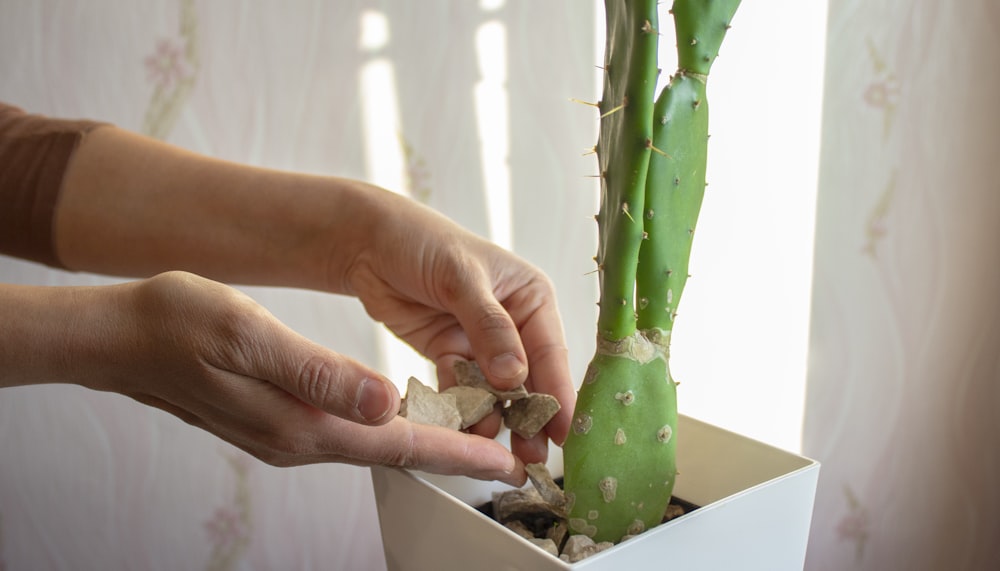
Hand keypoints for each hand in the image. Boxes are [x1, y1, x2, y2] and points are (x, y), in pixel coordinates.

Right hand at [81, 271, 526, 484]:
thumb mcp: (251, 335)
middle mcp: (298, 440)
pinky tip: (400, 414)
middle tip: (505, 454)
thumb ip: (320, 374)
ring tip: (470, 433)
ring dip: (422, 441)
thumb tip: (385, 404)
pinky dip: (384, 428)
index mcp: (301, 423)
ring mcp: (284, 436)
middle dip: (452, 454)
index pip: (399, 444)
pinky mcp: (275, 424)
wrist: (117, 340)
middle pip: (394, 452)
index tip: (504, 465)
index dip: (457, 454)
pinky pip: (346, 433)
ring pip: (371, 444)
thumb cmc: (177, 325)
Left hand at [340, 188, 575, 464]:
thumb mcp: (461, 277)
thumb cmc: (422, 240)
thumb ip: (489, 325)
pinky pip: (459, 389)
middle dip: (528, 416)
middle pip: (527, 378)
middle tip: (530, 456)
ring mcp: (480, 342)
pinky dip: (459, 409)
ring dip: (493, 417)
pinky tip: (459, 430)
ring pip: (494, 390)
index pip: (551, 351)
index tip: (561, 431)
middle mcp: (512, 322)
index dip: (557, 392)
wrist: (367, 241)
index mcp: (530, 297)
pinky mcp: (449, 354)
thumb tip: (515, 376)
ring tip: (488, 447)